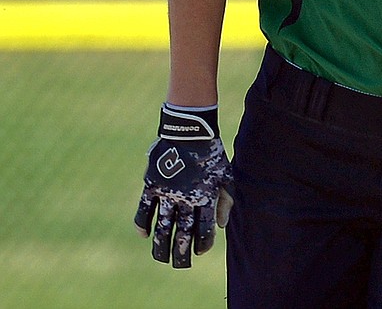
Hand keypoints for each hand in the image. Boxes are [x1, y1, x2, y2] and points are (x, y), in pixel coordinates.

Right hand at [133, 105, 233, 267]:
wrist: (189, 131)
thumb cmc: (211, 154)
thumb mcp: (225, 175)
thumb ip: (225, 200)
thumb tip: (220, 226)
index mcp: (205, 197)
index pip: (204, 229)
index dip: (202, 244)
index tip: (200, 252)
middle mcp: (186, 198)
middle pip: (182, 233)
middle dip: (180, 253)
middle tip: (179, 265)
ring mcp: (167, 193)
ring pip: (162, 227)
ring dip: (161, 245)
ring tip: (161, 258)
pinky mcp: (151, 185)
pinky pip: (143, 210)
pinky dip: (142, 224)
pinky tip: (144, 236)